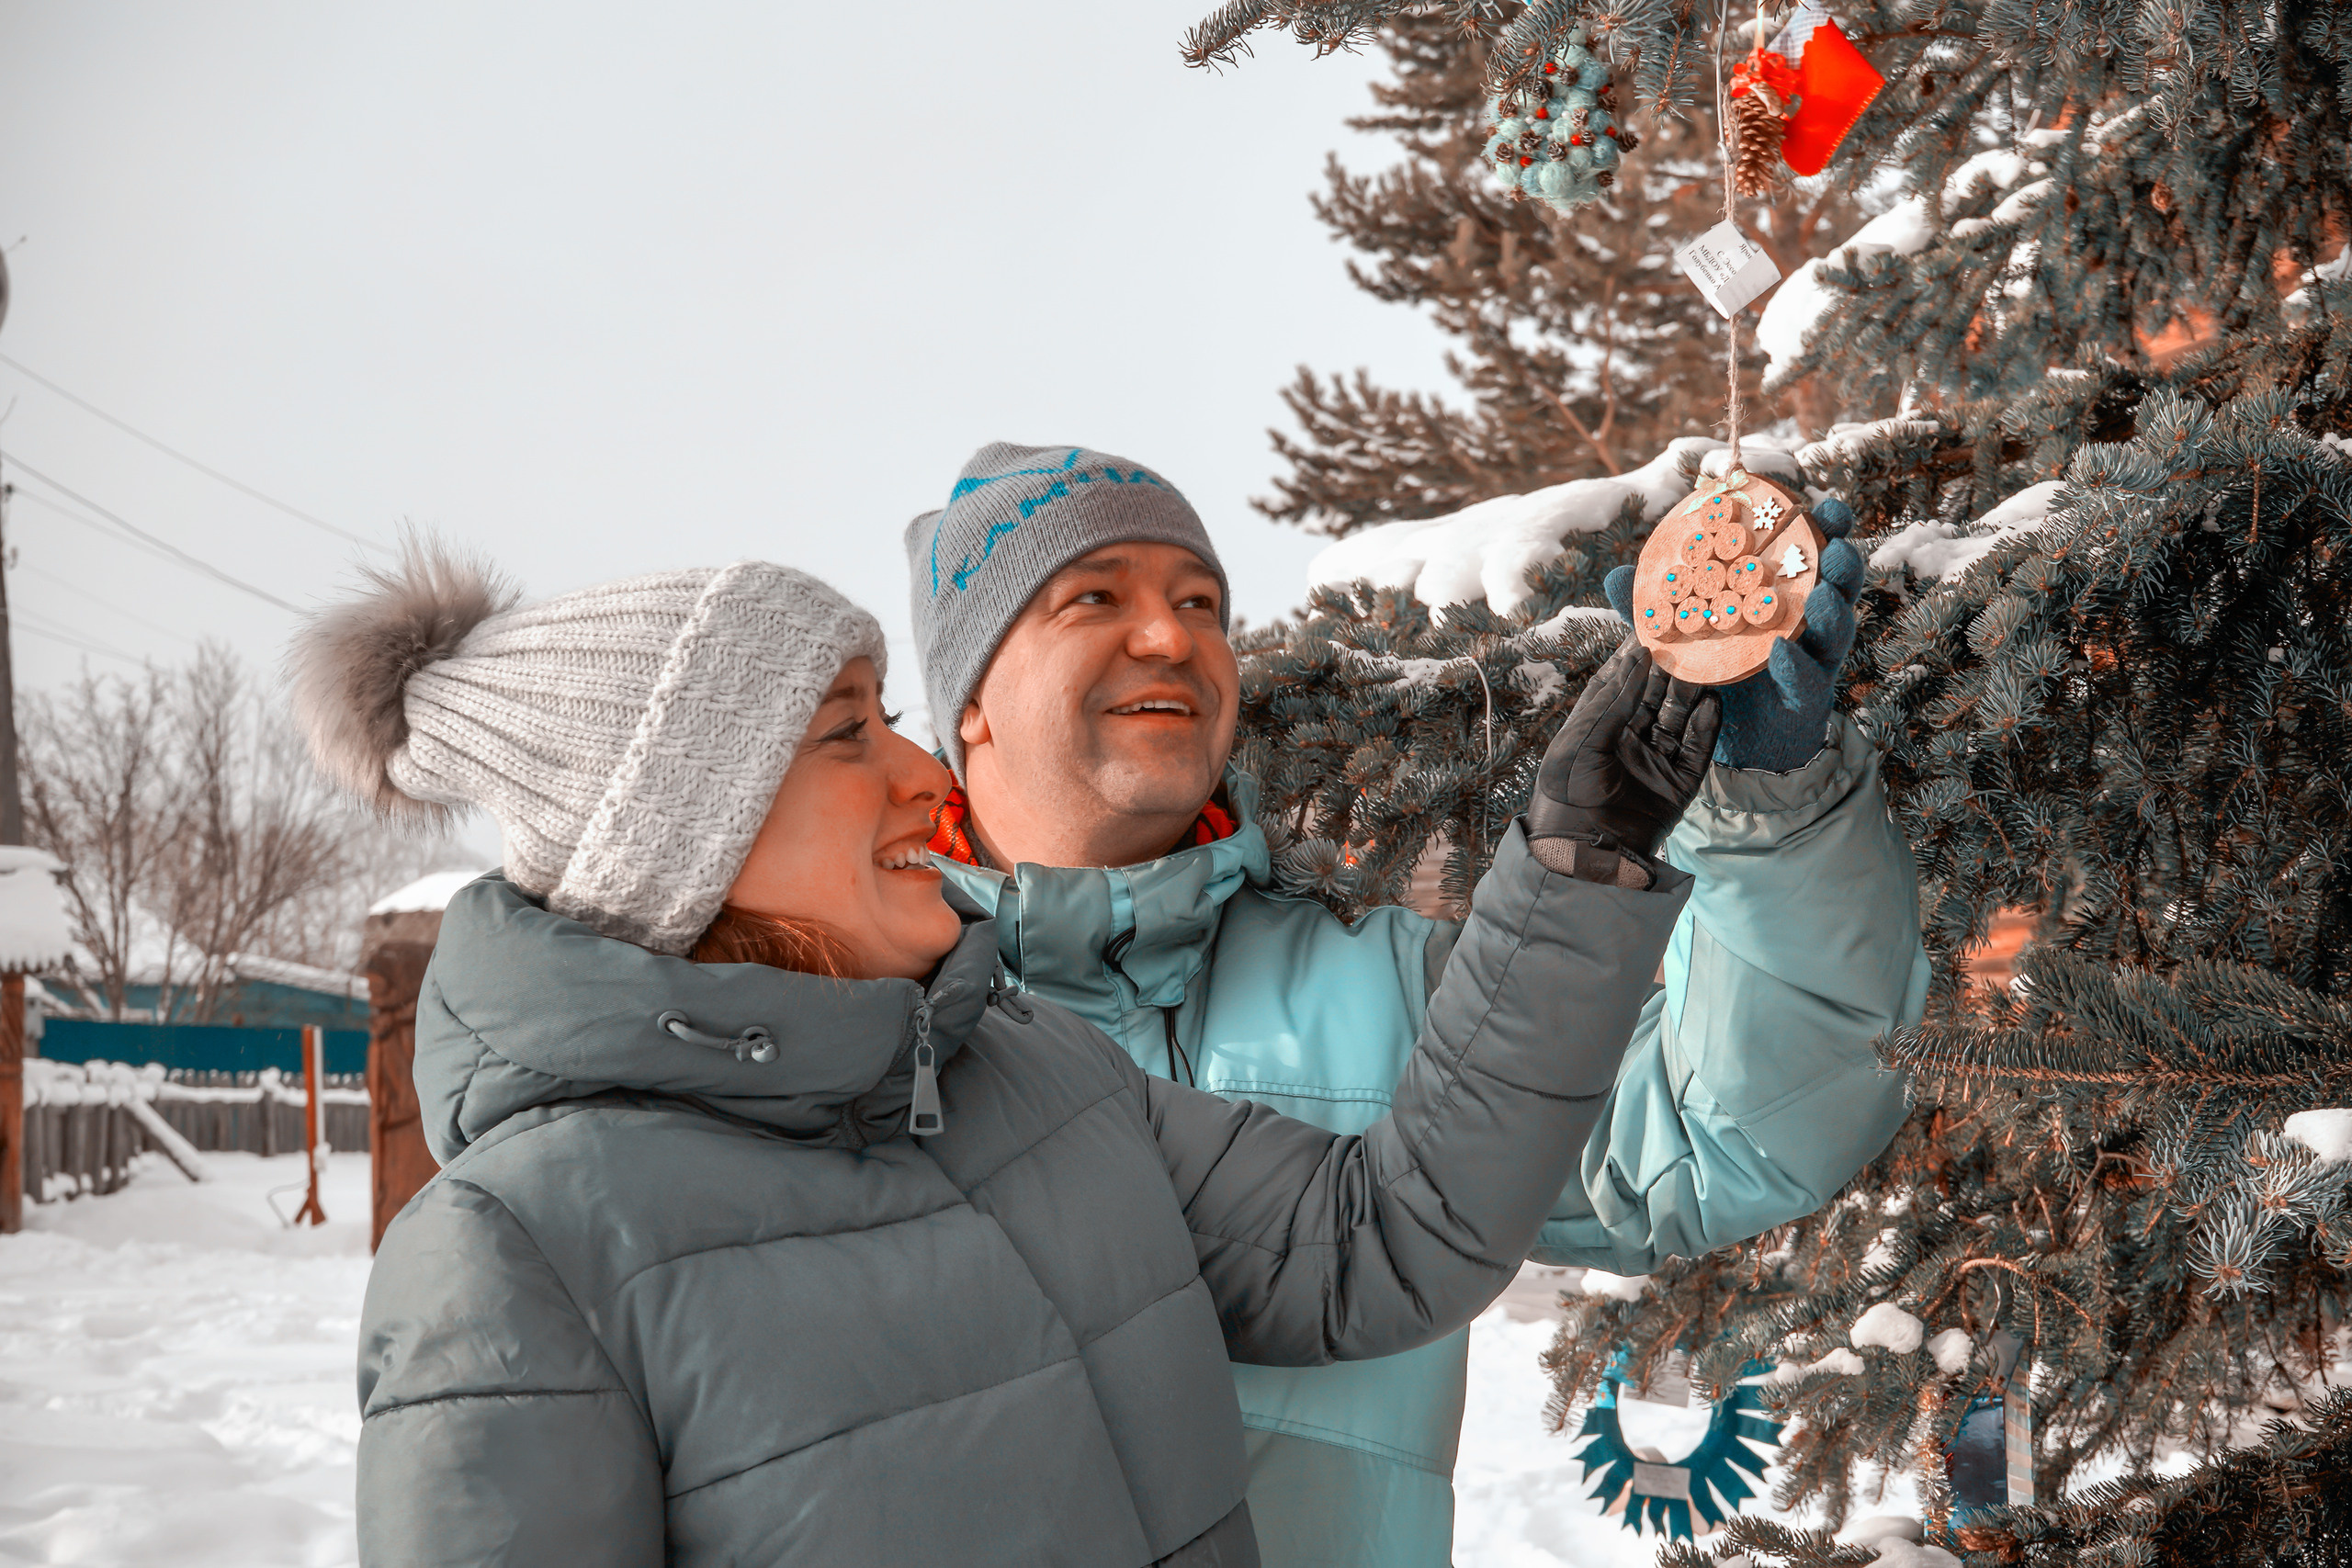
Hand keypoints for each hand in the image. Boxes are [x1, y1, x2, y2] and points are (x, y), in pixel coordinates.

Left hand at [1526, 637, 1719, 863]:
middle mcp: (1626, 742)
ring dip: (1691, 693)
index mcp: (1596, 728)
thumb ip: (1613, 700)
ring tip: (1706, 665)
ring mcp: (1654, 762)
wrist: (1583, 848)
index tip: (1652, 629)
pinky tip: (1713, 703)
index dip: (1635, 658)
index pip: (1619, 684)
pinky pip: (1697, 750)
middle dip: (1670, 671)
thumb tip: (1639, 657)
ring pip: (1678, 719)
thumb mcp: (1582, 738)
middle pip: (1654, 698)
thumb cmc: (1567, 792)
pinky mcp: (1678, 784)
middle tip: (1689, 642)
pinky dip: (1706, 726)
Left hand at [1602, 497, 1863, 772]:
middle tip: (1837, 539)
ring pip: (1835, 630)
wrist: (1732, 740)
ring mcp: (1812, 662)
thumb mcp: (1683, 634)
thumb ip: (1657, 607)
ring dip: (1831, 610)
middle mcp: (1805, 624)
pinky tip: (1782, 651)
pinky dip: (1795, 665)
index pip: (1805, 556)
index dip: (1818, 530)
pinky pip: (1807, 680)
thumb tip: (1617, 573)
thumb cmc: (1715, 675)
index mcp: (1782, 598)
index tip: (1817, 503)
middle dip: (1841, 561)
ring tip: (1823, 593)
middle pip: (1834, 586)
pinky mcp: (1806, 700)